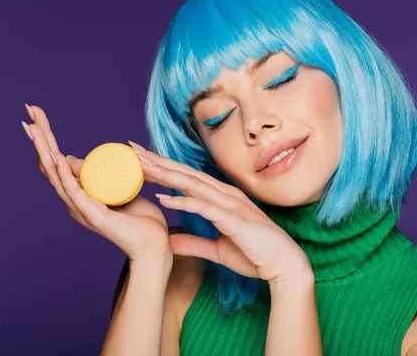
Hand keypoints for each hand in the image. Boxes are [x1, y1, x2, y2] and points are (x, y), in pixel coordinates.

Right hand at [23, 105, 171, 264]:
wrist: (154, 245)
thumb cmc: (139, 219)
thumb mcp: (117, 188)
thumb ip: (100, 176)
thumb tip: (74, 159)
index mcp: (78, 194)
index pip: (56, 161)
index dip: (47, 138)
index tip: (37, 113)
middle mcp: (74, 200)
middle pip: (50, 164)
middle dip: (40, 136)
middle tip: (30, 110)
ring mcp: (81, 208)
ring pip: (56, 174)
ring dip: (45, 149)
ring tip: (34, 127)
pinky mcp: (93, 215)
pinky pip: (74, 191)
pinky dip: (63, 174)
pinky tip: (55, 158)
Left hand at [133, 148, 312, 283]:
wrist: (284, 265)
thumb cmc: (256, 255)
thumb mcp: (217, 249)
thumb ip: (193, 242)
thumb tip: (170, 240)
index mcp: (222, 198)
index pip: (187, 178)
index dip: (164, 168)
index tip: (141, 161)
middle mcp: (225, 195)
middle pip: (185, 173)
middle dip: (158, 161)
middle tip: (132, 150)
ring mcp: (229, 204)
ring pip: (191, 183)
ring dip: (165, 173)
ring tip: (141, 165)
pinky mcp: (232, 219)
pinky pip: (203, 206)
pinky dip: (183, 200)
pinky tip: (163, 198)